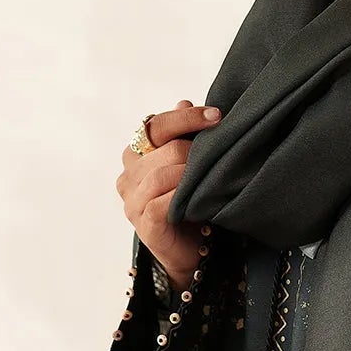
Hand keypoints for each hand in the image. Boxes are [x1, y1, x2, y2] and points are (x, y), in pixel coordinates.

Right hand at [116, 98, 220, 289]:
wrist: (194, 251)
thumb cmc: (193, 204)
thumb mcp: (192, 166)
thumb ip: (185, 136)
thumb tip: (184, 99)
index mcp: (137, 155)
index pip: (156, 124)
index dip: (186, 117)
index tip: (217, 116)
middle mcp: (129, 175)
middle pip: (162, 147)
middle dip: (195, 148)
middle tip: (221, 154)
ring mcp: (132, 201)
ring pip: (161, 173)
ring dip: (192, 172)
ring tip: (212, 176)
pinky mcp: (143, 224)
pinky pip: (161, 202)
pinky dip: (182, 196)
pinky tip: (199, 197)